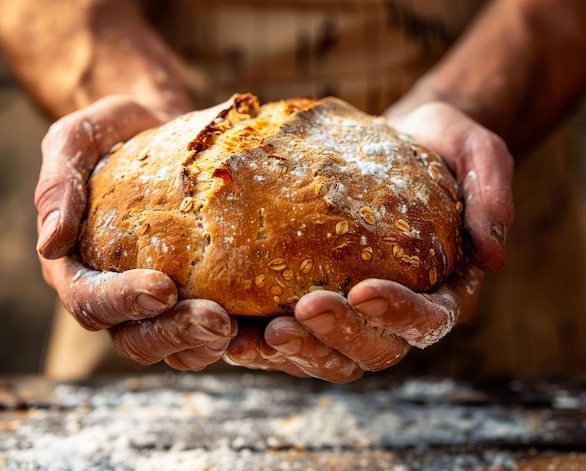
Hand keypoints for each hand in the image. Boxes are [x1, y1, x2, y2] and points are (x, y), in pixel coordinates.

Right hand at [36, 95, 235, 370]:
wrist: (160, 131)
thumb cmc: (114, 134)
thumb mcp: (75, 140)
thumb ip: (58, 186)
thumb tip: (49, 244)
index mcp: (75, 267)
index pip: (89, 301)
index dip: (122, 302)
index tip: (163, 288)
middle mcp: (112, 295)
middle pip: (133, 338)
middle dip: (173, 332)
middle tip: (216, 318)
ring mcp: (152, 302)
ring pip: (170, 347)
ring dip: (202, 344)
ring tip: (236, 327)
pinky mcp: (189, 296)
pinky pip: (202, 335)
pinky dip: (226, 337)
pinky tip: (252, 323)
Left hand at [224, 102, 513, 381]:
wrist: (393, 143)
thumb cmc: (437, 146)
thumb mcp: (477, 153)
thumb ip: (491, 196)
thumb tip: (495, 256)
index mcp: (446, 290)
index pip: (429, 319)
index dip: (400, 313)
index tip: (365, 290)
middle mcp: (400, 314)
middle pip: (377, 349)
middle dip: (342, 334)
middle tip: (306, 309)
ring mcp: (357, 315)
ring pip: (335, 356)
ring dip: (303, 350)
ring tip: (267, 333)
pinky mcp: (321, 304)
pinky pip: (299, 338)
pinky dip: (270, 345)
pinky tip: (239, 332)